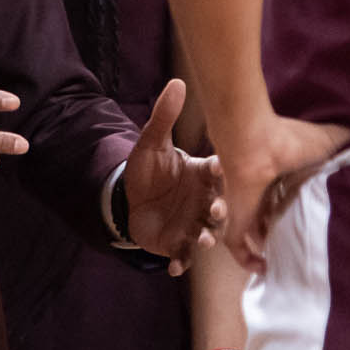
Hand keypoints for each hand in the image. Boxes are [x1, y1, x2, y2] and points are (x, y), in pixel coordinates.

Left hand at [123, 80, 223, 273]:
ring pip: (207, 234)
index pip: (217, 173)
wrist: (129, 201)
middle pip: (219, 208)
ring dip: (206, 239)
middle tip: (216, 209)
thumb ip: (164, 116)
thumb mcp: (150, 143)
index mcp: (201, 176)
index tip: (218, 169)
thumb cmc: (147, 171)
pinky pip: (182, 257)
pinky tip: (173, 268)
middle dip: (220, 211)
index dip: (219, 173)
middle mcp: (203, 202)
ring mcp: (193, 225)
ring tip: (204, 239)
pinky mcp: (177, 245)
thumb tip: (177, 82)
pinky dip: (179, 263)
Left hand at [220, 113, 349, 270]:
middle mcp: (266, 191)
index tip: (321, 225)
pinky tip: (263, 270)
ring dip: (270, 247)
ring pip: (256, 232)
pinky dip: (247, 260)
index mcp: (285, 174)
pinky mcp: (236, 218)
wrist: (256, 144)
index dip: (304, 209)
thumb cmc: (292, 142)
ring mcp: (248, 206)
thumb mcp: (333, 141)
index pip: (292, 196)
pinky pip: (237, 245)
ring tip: (289, 263)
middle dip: (286, 232)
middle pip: (274, 216)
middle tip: (306, 250)